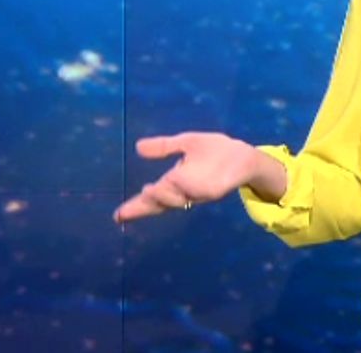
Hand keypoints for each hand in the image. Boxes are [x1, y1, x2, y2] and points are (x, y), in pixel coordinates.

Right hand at [113, 132, 261, 222]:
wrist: (243, 155)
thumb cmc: (215, 151)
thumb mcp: (186, 144)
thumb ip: (165, 146)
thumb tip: (138, 147)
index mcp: (175, 182)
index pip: (151, 198)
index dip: (135, 207)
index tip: (117, 216)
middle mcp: (184, 191)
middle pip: (161, 203)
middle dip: (146, 206)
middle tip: (129, 206)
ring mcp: (199, 192)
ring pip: (176, 198)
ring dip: (162, 195)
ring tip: (149, 189)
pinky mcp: (215, 189)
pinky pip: (198, 192)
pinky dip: (184, 188)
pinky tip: (174, 180)